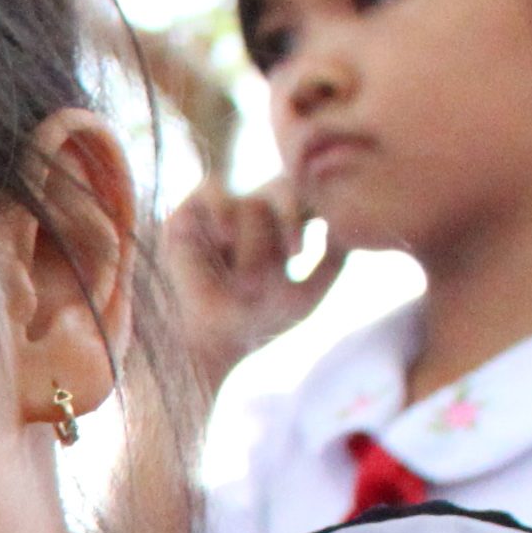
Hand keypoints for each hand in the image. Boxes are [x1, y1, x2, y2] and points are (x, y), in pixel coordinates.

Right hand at [161, 178, 339, 385]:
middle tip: (293, 255)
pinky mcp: (191, 210)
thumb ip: (333, 263)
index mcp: (284, 223)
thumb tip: (341, 225)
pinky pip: (214, 190)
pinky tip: (224, 237)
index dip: (316, 211)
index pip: (310, 197)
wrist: (206, 342)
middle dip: (291, 222)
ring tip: (246, 284)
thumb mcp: (306, 296)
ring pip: (254, 205)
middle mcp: (256, 208)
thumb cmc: (256, 322)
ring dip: (253, 246)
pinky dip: (223, 210)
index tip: (301, 253)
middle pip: (286, 191)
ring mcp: (226, 208)